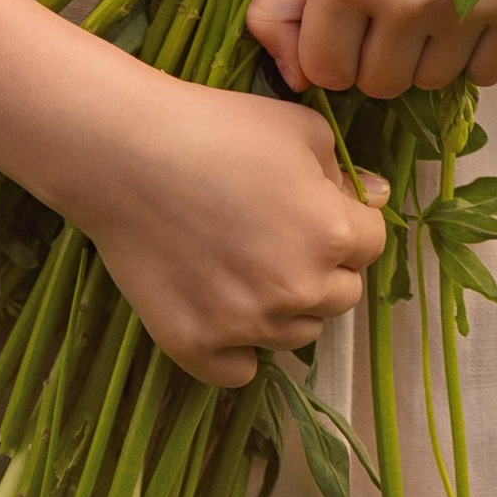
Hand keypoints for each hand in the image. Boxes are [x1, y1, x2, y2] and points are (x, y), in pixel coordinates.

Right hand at [63, 79, 388, 388]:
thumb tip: (372, 199)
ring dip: (283, 307)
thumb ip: (344, 170)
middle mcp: (297, 291)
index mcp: (330, 235)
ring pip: (296, 335)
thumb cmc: (215, 127)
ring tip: (242, 264)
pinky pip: (241, 369)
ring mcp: (245, 326)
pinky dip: (237, 348)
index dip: (347, 222)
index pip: (371, 244)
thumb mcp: (297, 127)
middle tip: (276, 236)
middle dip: (322, 268)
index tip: (312, 207)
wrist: (124, 152)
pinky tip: (220, 307)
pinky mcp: (197, 347)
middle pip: (341, 297)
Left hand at [244, 0, 496, 102]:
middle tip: (386, 5)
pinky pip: (486, 75)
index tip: (344, 16)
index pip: (326, 72)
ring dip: (423, 56)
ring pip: (430, 83)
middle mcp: (406, 1)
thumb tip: (293, 80)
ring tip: (425, 0)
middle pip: (379, 84)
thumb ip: (277, 7)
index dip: (330, 50)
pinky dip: (475, 57)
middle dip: (374, 55)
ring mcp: (466, 8)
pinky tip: (464, 14)